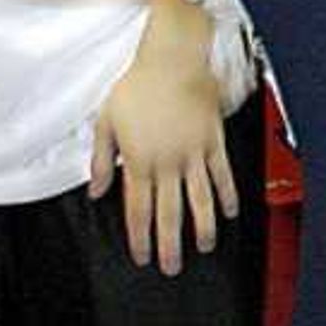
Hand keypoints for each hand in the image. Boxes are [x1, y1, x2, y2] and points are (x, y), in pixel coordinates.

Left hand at [91, 0, 239, 275]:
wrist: (173, 58)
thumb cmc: (138, 85)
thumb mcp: (106, 121)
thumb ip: (101, 160)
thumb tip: (95, 190)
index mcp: (139, 160)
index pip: (139, 209)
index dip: (140, 236)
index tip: (142, 256)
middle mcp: (168, 162)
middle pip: (170, 213)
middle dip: (170, 244)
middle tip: (171, 267)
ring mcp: (194, 153)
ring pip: (200, 199)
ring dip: (202, 227)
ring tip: (205, 247)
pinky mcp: (213, 141)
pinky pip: (222, 174)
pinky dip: (227, 195)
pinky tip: (229, 212)